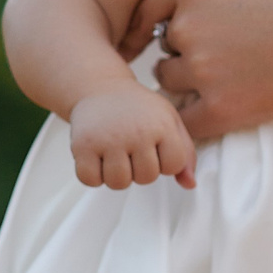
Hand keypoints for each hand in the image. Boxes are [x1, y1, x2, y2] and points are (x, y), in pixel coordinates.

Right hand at [69, 87, 195, 190]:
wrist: (101, 88)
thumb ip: (185, 154)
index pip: (173, 166)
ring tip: (115, 154)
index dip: (164, 162)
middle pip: (146, 178)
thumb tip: (189, 184)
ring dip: (116, 175)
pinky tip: (97, 158)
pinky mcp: (83, 144)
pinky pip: (90, 180)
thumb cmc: (139, 109)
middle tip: (131, 149)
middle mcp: (137, 131)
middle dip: (139, 169)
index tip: (155, 147)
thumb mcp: (169, 121)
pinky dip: (92, 176)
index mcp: (162, 125)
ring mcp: (109, 138)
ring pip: (118, 183)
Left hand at [134, 0, 272, 139]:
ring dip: (187, 80)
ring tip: (226, 76)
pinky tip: (218, 110)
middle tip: (224, 46)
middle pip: (164, 40)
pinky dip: (193, 120)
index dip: (177, 8)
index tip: (208, 16)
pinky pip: (185, 121)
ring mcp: (205, 71)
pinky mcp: (223, 110)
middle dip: (185, 43)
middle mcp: (191, 25)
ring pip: (169, 79)